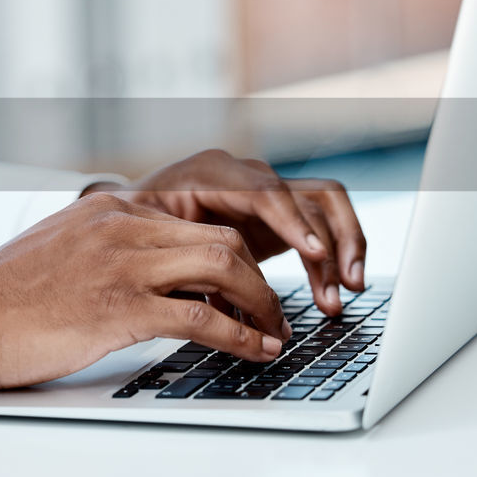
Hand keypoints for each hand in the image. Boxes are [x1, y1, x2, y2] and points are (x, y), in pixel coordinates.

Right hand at [0, 193, 290, 389]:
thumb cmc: (1, 296)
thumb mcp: (60, 250)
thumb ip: (106, 250)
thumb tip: (149, 278)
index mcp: (109, 208)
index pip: (195, 219)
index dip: (235, 253)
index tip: (249, 284)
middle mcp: (121, 226)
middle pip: (222, 238)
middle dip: (261, 278)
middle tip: (271, 312)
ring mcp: (121, 264)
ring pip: (223, 268)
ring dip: (261, 305)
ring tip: (274, 334)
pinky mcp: (117, 308)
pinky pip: (201, 318)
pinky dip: (239, 337)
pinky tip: (253, 352)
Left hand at [88, 149, 366, 314]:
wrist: (131, 211)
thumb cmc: (132, 223)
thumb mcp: (142, 234)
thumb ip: (172, 256)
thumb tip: (201, 303)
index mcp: (209, 174)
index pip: (263, 190)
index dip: (290, 221)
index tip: (312, 253)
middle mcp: (244, 175)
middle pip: (305, 196)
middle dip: (329, 242)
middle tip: (339, 287)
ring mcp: (264, 192)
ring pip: (323, 206)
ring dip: (343, 247)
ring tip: (346, 291)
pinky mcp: (276, 214)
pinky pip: (319, 223)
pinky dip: (332, 254)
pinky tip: (334, 289)